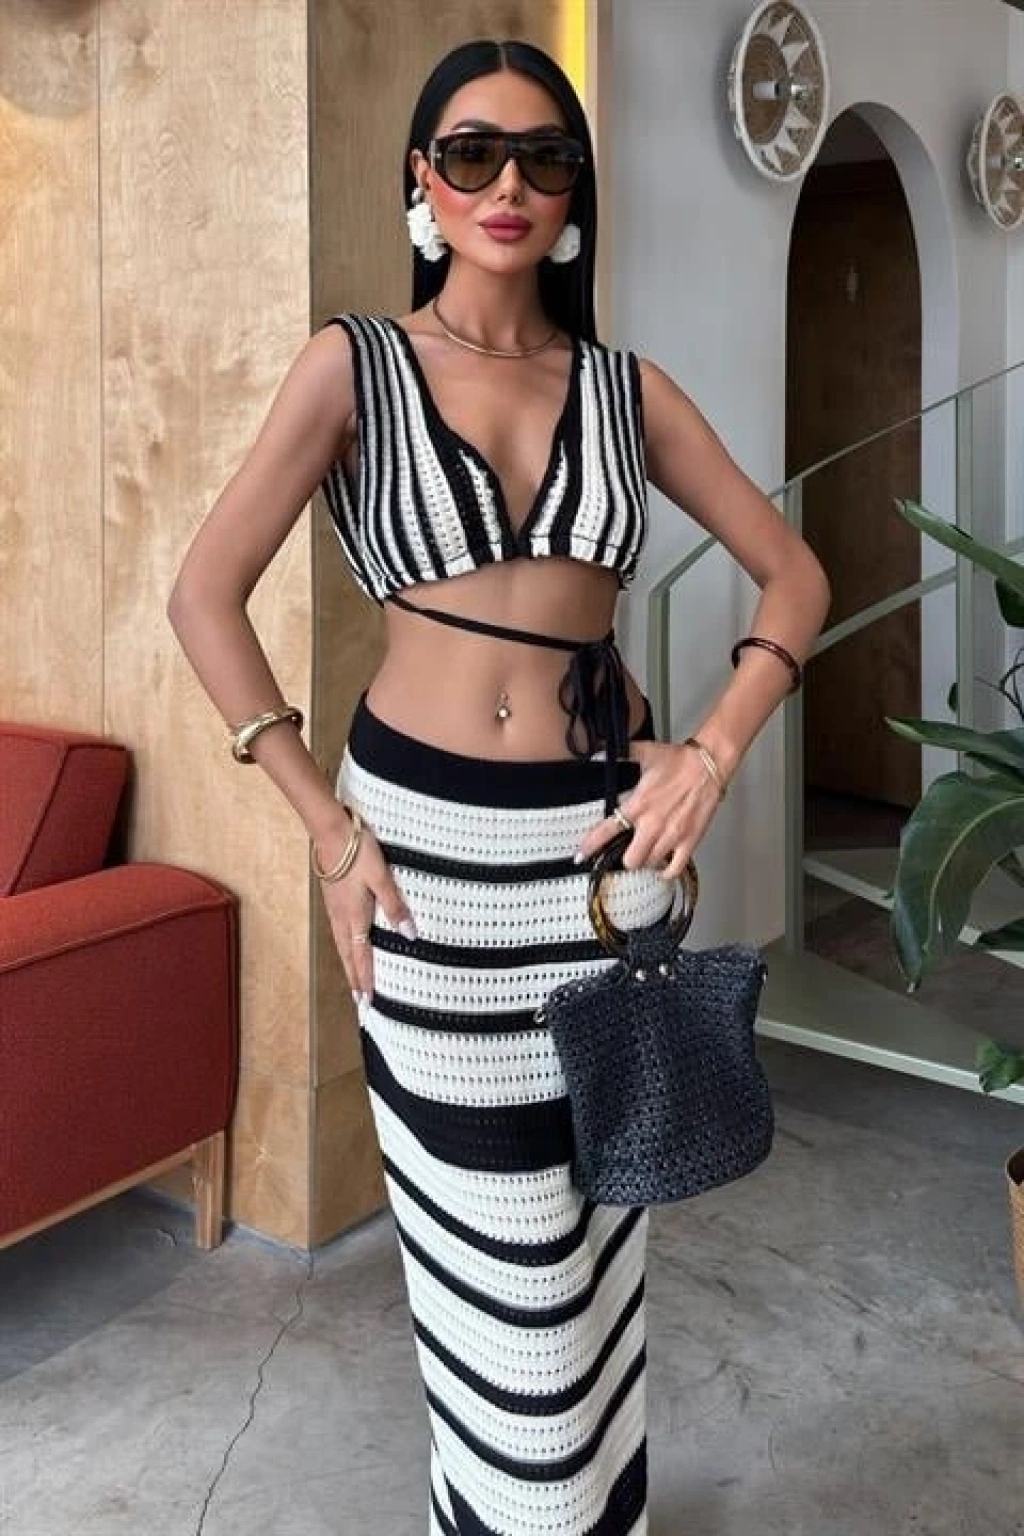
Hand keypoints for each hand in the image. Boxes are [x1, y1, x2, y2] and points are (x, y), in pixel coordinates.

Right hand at [312, 811, 416, 1003]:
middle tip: (360, 1003)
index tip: (368, 1002)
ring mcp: (334, 909)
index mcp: (354, 917)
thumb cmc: (357, 852)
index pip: (361, 956)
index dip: (365, 980)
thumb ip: (395, 906)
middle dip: (355, 980)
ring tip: (355, 982)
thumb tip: (409, 934)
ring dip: (349, 966)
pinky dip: (345, 948)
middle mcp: (341, 918)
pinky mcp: (333, 899)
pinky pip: (340, 932)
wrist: (330, 830)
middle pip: (348, 956)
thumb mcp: (381, 878)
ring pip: (342, 945)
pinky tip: (349, 946)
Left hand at [576, 740, 723, 880]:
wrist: (708, 765)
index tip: (582, 855)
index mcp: (638, 805)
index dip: (591, 846)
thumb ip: (620, 755)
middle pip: (630, 860)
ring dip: (645, 861)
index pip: (607, 831)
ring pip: (650, 864)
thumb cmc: (679, 760)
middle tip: (626, 852)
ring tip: (646, 852)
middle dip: (625, 858)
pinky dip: (666, 871)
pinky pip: (674, 868)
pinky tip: (663, 866)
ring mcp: (671, 835)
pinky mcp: (689, 841)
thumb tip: (599, 752)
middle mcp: (652, 824)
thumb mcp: (644, 752)